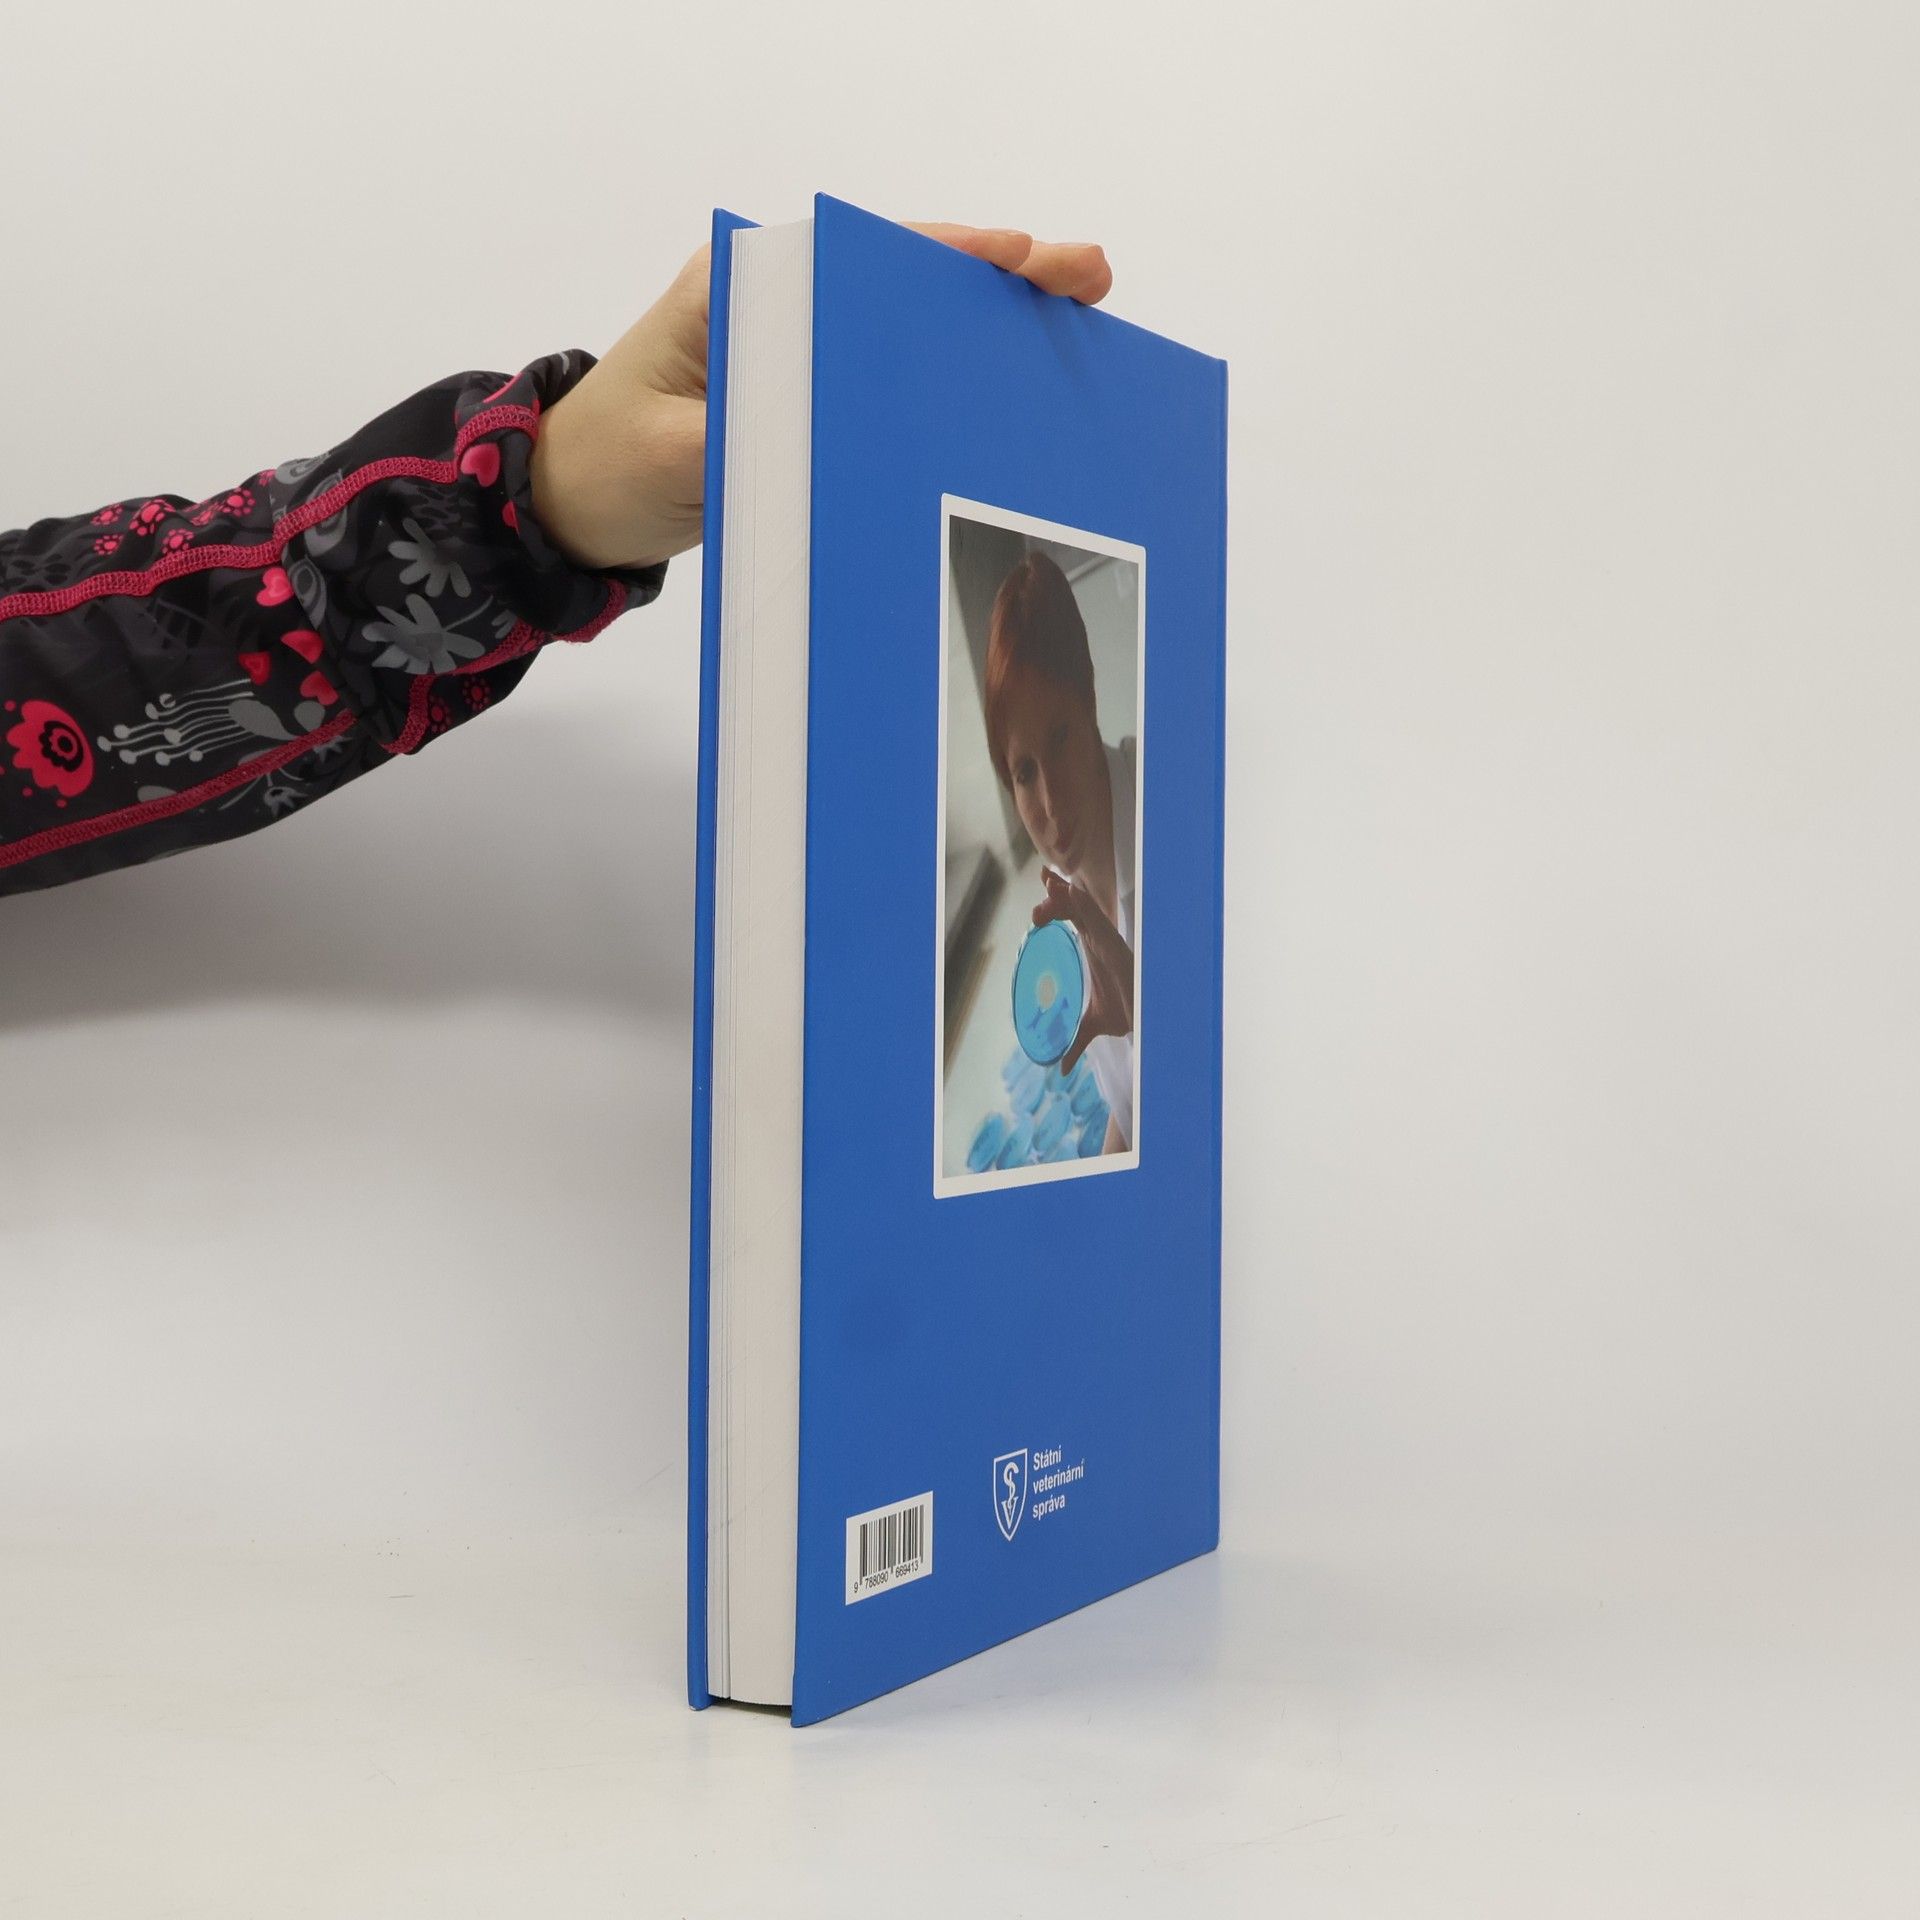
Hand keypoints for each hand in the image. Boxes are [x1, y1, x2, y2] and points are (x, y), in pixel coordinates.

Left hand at [529, 222, 1113, 572]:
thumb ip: (746, 442)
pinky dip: (951, 387)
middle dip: (1000, 282)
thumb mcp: (674, 455)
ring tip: (1077, 332)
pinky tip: (1011, 399)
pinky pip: (891, 386)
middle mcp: (781, 309)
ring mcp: (800, 356)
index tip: (1024, 258)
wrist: (572, 506)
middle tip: (1089, 280)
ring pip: (909, 333)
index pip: (865, 256)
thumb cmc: (610, 466)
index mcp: (744, 292)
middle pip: (906, 284)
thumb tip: (838, 440)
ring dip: (988, 334)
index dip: (954, 256)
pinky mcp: (808, 404)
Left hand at [1032, 866, 1133, 1074]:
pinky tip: (1069, 892)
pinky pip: (1098, 920)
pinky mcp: (1115, 946)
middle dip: (1058, 892)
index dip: (1055, 904)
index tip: (1038, 895)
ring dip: (1064, 895)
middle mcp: (1099, 941)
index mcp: (1091, 949)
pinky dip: (1083, 905)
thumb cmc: (1126, 1013)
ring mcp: (1107, 941)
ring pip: (1084, 909)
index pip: (1071, 918)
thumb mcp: (1091, 1026)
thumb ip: (1075, 1041)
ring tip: (1048, 882)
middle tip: (1043, 878)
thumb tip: (1062, 1067)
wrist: (1147, 1021)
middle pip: (1075, 907)